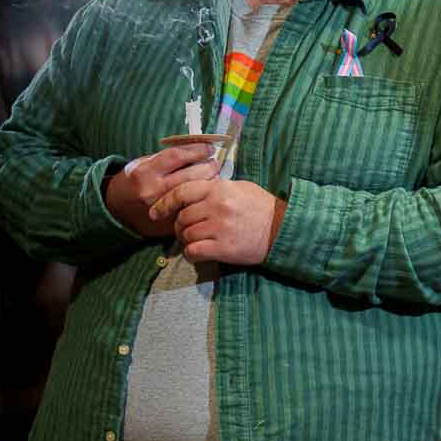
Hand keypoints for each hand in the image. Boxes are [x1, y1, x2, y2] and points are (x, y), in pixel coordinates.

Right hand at [104, 145, 220, 238]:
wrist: (117, 209)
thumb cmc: (134, 182)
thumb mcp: (143, 164)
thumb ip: (167, 157)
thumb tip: (197, 147)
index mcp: (144, 173)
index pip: (177, 156)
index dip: (197, 149)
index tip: (209, 147)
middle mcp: (153, 191)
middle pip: (192, 175)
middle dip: (209, 166)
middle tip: (215, 162)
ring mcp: (163, 208)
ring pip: (197, 191)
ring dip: (210, 180)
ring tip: (212, 174)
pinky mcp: (170, 221)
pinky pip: (194, 206)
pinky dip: (204, 196)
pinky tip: (206, 190)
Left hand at [151, 178, 285, 264]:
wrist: (283, 229)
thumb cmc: (262, 207)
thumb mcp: (241, 188)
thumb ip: (216, 188)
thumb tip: (195, 190)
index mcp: (220, 190)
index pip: (181, 192)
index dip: (164, 203)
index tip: (156, 212)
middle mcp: (218, 207)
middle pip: (182, 217)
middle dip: (180, 225)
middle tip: (187, 230)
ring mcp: (220, 228)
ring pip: (186, 234)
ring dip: (187, 240)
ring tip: (196, 241)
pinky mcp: (223, 248)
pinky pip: (193, 251)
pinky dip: (191, 253)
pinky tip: (199, 252)